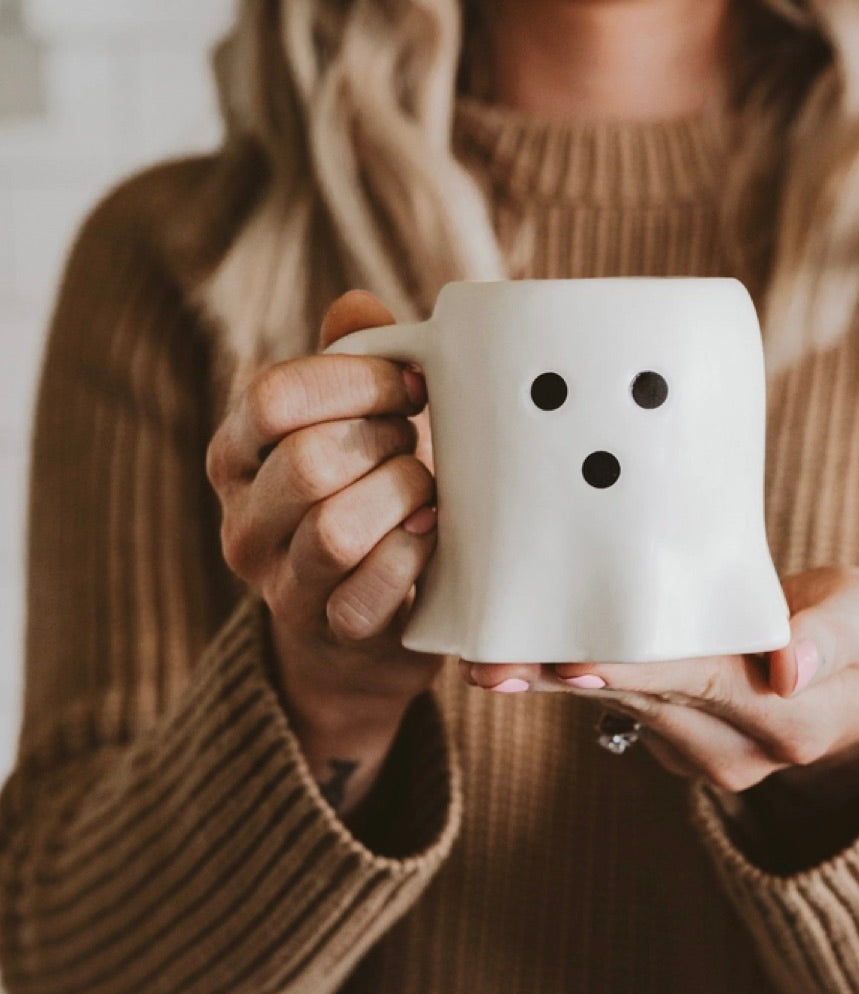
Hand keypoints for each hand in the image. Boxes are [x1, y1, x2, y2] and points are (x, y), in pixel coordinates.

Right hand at [206, 290, 441, 813]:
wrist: (365, 622)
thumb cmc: (366, 497)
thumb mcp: (351, 425)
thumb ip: (348, 363)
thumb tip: (358, 305)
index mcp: (235, 456)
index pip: (273, 397)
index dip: (355, 380)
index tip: (412, 383)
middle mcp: (242, 522)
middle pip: (307, 462)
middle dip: (383, 442)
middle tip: (416, 443)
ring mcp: (279, 585)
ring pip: (335, 531)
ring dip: (400, 497)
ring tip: (426, 490)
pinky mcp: (329, 631)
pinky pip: (367, 594)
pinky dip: (411, 556)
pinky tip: (431, 534)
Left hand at [464, 566, 858, 869]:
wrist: (849, 694)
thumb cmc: (854, 638)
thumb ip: (834, 635)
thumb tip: (790, 665)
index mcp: (789, 717)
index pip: (703, 685)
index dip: (637, 672)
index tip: (573, 663)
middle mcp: (738, 750)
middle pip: (643, 702)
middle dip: (565, 680)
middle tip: (493, 662)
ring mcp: (701, 756)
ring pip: (619, 710)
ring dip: (554, 685)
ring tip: (488, 662)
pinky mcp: (674, 746)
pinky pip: (620, 710)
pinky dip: (577, 681)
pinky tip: (529, 658)